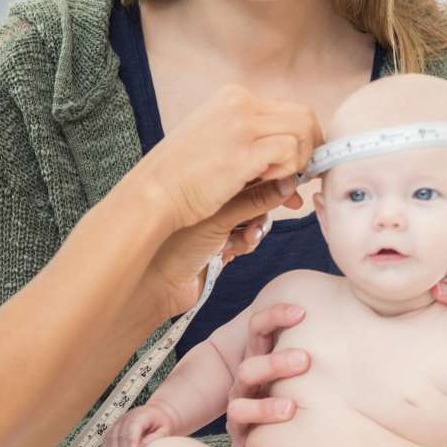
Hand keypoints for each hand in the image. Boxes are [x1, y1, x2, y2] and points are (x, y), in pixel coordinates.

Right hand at [100, 402, 175, 446]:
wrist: (157, 414)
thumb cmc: (162, 423)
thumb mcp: (165, 430)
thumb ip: (155, 438)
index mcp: (142, 415)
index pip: (134, 425)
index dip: (132, 437)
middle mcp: (128, 416)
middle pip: (121, 433)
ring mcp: (120, 422)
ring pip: (111, 437)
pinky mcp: (115, 428)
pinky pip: (107, 439)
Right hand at [132, 85, 321, 233]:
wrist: (153, 193)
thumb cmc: (180, 175)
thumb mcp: (214, 140)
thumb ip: (251, 140)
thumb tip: (291, 157)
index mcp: (232, 96)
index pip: (288, 108)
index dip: (301, 137)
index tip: (298, 162)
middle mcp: (240, 102)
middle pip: (303, 116)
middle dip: (311, 147)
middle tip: (303, 174)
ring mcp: (242, 124)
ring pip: (302, 131)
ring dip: (300, 160)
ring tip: (278, 179)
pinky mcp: (244, 151)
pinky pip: (289, 151)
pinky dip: (288, 169)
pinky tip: (268, 181)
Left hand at [148, 178, 303, 316]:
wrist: (153, 283)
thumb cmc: (175, 243)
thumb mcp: (220, 216)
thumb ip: (254, 200)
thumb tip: (287, 182)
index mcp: (205, 177)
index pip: (245, 163)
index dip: (270, 169)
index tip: (292, 177)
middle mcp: (207, 192)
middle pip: (253, 188)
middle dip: (268, 201)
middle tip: (290, 204)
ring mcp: (211, 216)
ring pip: (252, 214)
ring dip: (255, 226)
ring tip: (245, 236)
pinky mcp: (214, 240)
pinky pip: (243, 235)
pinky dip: (243, 242)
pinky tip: (231, 250)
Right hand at [225, 303, 308, 446]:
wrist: (272, 427)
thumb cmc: (300, 385)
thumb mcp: (302, 359)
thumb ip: (319, 339)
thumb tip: (367, 304)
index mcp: (258, 356)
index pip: (258, 328)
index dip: (274, 317)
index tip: (301, 311)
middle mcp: (245, 383)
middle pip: (249, 367)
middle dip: (275, 362)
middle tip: (305, 359)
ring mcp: (241, 412)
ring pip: (240, 407)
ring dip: (263, 407)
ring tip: (290, 408)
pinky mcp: (241, 442)